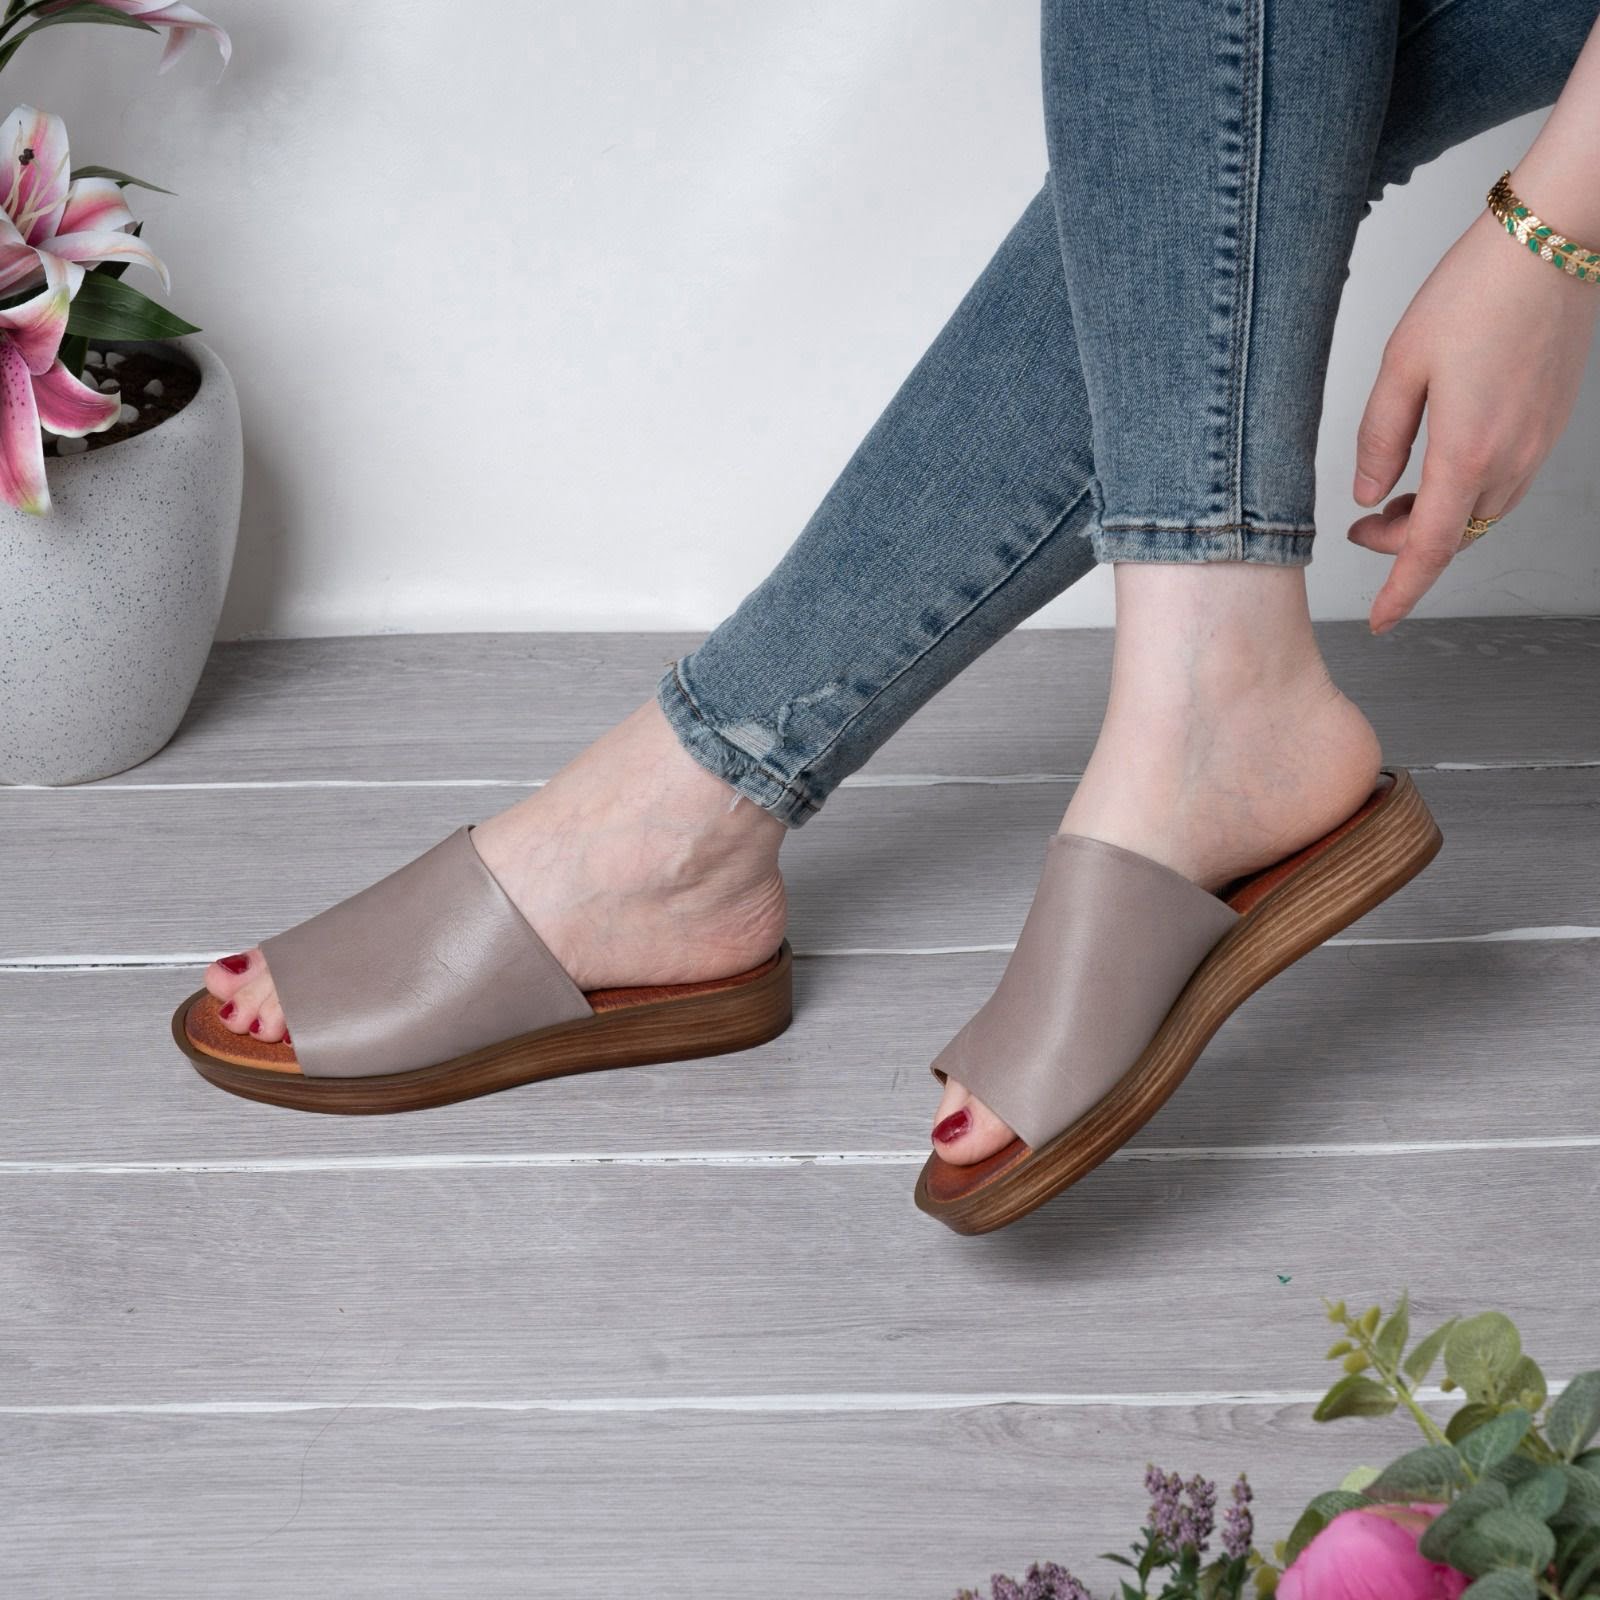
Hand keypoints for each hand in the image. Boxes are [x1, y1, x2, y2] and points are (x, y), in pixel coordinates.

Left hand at [1349, 205, 1598, 633]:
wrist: (1554, 242)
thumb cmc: (1476, 292)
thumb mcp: (1402, 365)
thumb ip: (1379, 438)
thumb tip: (1368, 497)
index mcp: (1468, 452)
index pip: (1429, 551)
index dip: (1400, 592)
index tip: (1379, 621)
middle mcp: (1511, 459)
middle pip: (1453, 539)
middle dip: (1403, 548)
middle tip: (1361, 529)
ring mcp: (1537, 444)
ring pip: (1480, 516)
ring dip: (1435, 522)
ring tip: (1393, 501)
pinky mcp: (1550, 425)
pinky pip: (1503, 485)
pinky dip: (1464, 496)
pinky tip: (1437, 470)